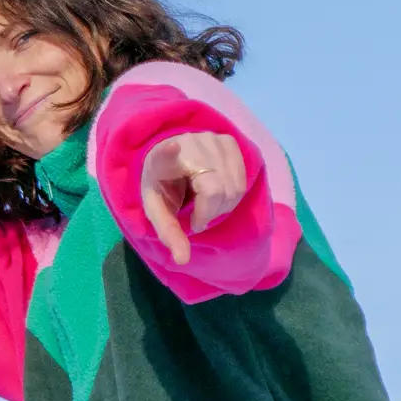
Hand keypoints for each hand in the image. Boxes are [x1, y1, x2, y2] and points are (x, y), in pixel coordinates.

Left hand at [140, 132, 247, 266]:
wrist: (171, 155)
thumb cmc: (163, 186)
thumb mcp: (158, 212)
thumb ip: (169, 234)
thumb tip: (182, 260)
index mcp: (160, 162)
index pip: (165, 156)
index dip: (169, 153)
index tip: (173, 147)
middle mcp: (188, 145)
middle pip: (216, 190)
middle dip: (210, 213)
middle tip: (198, 216)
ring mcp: (211, 139)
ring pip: (234, 187)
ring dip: (224, 206)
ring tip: (207, 205)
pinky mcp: (228, 141)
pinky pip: (242, 178)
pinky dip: (234, 194)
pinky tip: (220, 192)